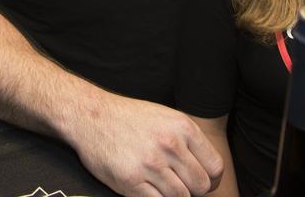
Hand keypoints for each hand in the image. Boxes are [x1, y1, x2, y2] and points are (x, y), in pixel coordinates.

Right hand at [69, 96, 222, 196]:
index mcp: (182, 127)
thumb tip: (207, 170)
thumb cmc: (128, 118)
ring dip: (173, 195)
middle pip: (201, 187)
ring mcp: (150, 164)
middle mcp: (169, 145)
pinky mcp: (131, 181)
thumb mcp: (164, 117)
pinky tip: (147, 187)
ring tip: (159, 183)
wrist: (90, 115)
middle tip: (178, 183)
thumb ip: (188, 141)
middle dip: (192, 189)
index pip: (215, 168)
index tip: (200, 181)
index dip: (210, 179)